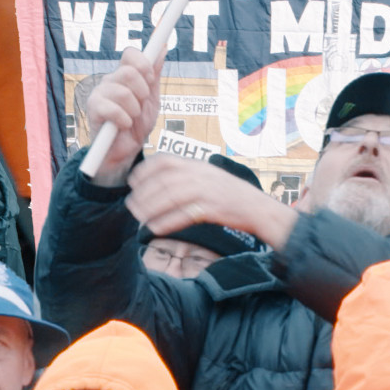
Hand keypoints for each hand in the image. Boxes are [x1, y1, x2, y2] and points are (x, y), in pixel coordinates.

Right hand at [79, 53, 160, 182]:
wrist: (126, 151)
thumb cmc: (137, 124)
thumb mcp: (151, 98)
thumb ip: (154, 73)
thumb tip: (162, 46)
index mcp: (124, 75)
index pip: (129, 54)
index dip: (143, 63)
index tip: (151, 78)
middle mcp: (110, 81)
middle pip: (128, 71)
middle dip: (142, 91)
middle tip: (141, 104)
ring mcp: (99, 94)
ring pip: (122, 91)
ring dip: (134, 109)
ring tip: (132, 118)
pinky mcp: (93, 109)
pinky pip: (112, 109)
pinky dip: (124, 119)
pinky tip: (124, 125)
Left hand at [128, 153, 292, 251]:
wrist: (257, 208)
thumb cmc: (231, 194)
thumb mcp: (209, 176)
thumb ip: (188, 175)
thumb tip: (161, 182)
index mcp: (198, 165)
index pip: (165, 161)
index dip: (145, 170)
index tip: (133, 182)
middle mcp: (200, 174)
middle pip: (164, 181)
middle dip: (144, 194)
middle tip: (132, 206)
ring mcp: (207, 190)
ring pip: (170, 198)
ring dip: (151, 209)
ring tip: (140, 218)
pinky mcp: (212, 208)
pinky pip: (184, 215)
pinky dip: (167, 222)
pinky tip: (156, 228)